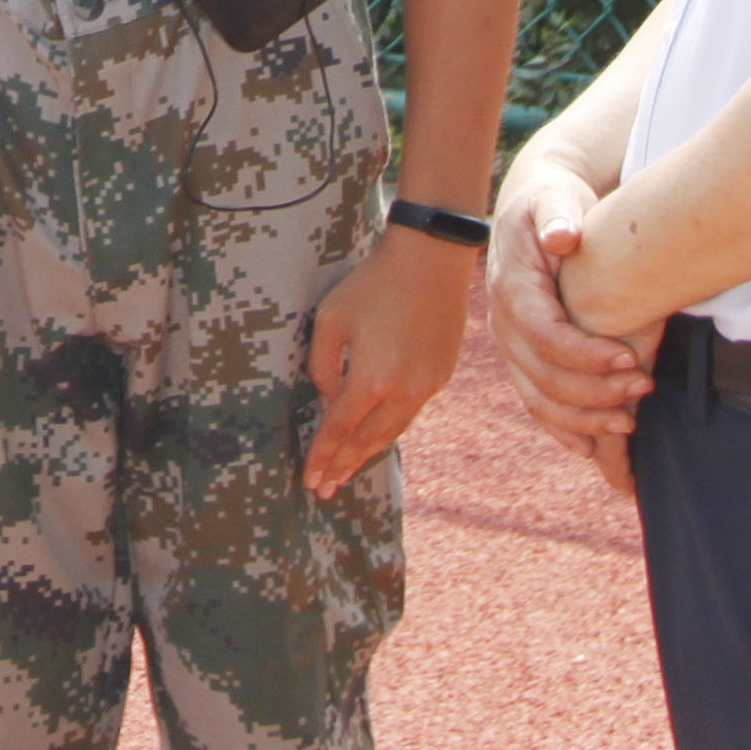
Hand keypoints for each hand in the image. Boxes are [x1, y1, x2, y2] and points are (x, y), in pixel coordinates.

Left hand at [300, 226, 473, 496]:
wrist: (431, 260)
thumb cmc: (373, 283)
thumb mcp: (330, 319)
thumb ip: (322, 367)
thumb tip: (327, 400)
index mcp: (372, 380)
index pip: (339, 430)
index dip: (321, 457)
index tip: (309, 481)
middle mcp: (403, 392)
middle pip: (367, 441)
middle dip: (343, 467)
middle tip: (324, 490)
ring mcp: (427, 387)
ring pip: (392, 433)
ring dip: (367, 454)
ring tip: (347, 472)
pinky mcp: (441, 376)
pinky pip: (409, 414)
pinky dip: (389, 430)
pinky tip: (376, 436)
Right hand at [487, 153, 655, 496]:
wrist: (532, 208)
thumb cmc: (552, 202)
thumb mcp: (554, 198)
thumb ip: (558, 216)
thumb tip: (562, 236)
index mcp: (513, 288)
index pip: (546, 337)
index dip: (587, 355)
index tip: (632, 357)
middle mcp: (504, 323)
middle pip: (544, 377)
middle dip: (596, 392)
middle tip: (644, 388)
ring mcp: (510, 345)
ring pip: (539, 399)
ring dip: (584, 419)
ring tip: (629, 422)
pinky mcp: (520, 357)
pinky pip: (535, 403)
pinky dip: (562, 428)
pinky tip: (592, 445)